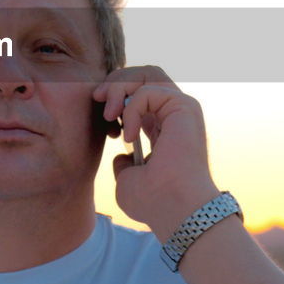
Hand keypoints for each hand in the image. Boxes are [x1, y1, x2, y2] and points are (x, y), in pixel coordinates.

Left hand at [93, 66, 221, 242]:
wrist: (174, 209)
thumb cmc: (154, 202)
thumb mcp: (128, 180)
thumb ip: (125, 164)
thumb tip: (123, 158)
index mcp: (163, 129)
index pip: (139, 93)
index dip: (116, 96)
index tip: (104, 119)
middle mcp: (174, 115)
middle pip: (143, 74)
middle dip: (116, 82)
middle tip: (98, 98)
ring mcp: (181, 109)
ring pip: (147, 74)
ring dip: (120, 88)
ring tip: (110, 115)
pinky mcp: (185, 106)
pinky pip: (150, 89)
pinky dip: (132, 107)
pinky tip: (130, 135)